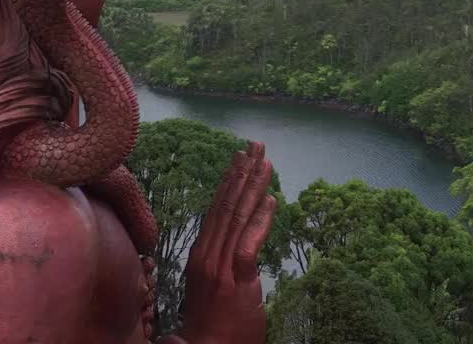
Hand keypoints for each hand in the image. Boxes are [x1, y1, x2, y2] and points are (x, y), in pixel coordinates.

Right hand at [175, 142, 277, 343]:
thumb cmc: (212, 327)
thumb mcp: (212, 289)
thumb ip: (221, 264)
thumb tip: (235, 247)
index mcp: (201, 255)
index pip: (216, 209)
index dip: (228, 181)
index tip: (239, 158)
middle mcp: (207, 255)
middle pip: (226, 205)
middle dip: (242, 173)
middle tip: (255, 146)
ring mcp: (220, 267)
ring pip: (238, 217)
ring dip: (253, 186)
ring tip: (265, 161)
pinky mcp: (237, 281)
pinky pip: (249, 243)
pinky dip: (261, 219)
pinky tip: (271, 199)